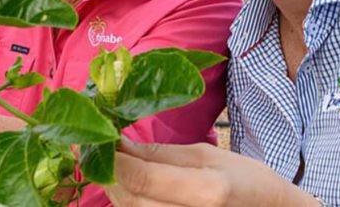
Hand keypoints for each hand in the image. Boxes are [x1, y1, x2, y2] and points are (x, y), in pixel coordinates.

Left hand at [106, 141, 318, 206]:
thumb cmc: (242, 178)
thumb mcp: (206, 156)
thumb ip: (161, 154)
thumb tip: (119, 144)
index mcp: (205, 191)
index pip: (141, 177)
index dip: (113, 159)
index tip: (98, 139)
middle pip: (129, 198)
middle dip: (107, 172)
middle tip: (97, 148)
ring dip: (113, 187)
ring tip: (112, 164)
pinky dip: (128, 201)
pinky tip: (129, 184)